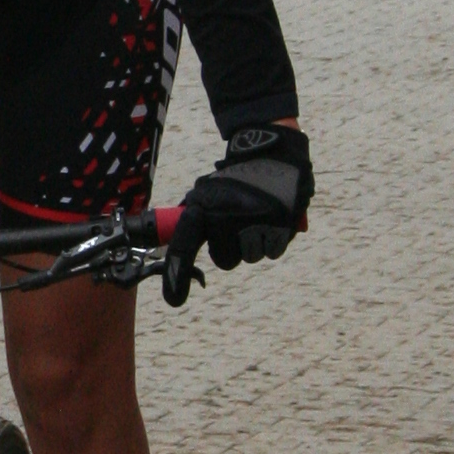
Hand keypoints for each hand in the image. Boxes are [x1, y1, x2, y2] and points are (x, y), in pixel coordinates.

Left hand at [163, 122, 312, 305]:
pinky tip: (270, 218)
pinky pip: (270, 251)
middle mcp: (230, 221)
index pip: (185, 246)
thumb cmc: (235, 176)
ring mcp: (258, 228)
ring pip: (248, 256)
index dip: (176, 275)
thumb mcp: (206, 189)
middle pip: (224, 259)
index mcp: (206, 209)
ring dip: (249, 242)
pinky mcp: (282, 231)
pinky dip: (270, 239)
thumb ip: (191, 215)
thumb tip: (170, 239)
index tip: (173, 300)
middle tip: (233, 225)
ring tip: (254, 216)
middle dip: (227, 247)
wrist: (273, 153)